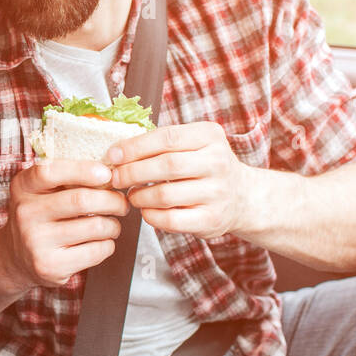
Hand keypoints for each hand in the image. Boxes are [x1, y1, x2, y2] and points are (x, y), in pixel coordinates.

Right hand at [0, 159, 130, 291]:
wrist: (17, 257)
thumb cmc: (39, 216)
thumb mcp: (40, 190)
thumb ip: (66, 177)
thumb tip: (111, 172)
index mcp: (23, 187)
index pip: (50, 172)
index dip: (83, 170)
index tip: (107, 174)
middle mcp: (25, 214)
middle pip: (81, 200)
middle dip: (112, 200)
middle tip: (121, 203)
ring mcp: (36, 242)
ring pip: (95, 227)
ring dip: (113, 225)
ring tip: (112, 225)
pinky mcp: (50, 266)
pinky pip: (95, 251)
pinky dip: (107, 245)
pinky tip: (101, 242)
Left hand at [106, 122, 255, 240]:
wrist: (242, 197)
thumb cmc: (204, 167)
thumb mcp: (192, 144)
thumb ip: (160, 143)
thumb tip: (116, 152)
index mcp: (209, 136)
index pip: (167, 137)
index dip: (135, 147)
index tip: (113, 155)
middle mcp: (218, 162)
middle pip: (166, 165)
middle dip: (132, 172)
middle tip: (115, 178)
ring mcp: (217, 192)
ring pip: (165, 195)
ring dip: (139, 196)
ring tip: (132, 195)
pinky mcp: (212, 219)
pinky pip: (171, 219)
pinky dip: (151, 216)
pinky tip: (146, 210)